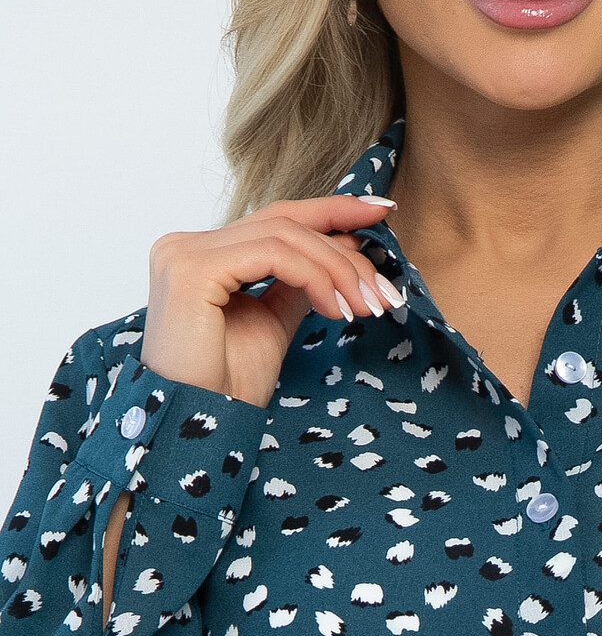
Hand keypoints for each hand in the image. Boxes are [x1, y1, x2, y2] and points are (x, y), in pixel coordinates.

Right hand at [141, 195, 404, 408]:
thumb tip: (343, 248)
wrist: (200, 425)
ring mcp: (184, 253)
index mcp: (201, 255)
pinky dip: (315, 277)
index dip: (330, 211)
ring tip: (366, 306)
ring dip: (337, 270)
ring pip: (283, 236)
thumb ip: (299, 281)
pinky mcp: (192, 269)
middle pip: (283, 223)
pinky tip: (337, 310)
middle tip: (384, 291)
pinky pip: (272, 255)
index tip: (380, 214)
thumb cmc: (227, 385)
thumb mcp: (274, 322)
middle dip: (344, 254)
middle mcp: (184, 245)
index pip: (274, 218)